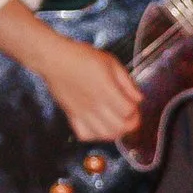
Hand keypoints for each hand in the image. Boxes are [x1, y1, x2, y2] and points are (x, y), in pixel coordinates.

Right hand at [32, 27, 143, 141]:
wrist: (55, 59)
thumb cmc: (81, 57)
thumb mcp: (111, 63)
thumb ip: (127, 82)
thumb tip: (138, 98)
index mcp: (107, 90)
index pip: (128, 111)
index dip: (135, 110)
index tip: (134, 105)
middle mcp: (95, 105)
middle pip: (119, 127)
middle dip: (129, 124)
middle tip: (129, 116)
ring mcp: (82, 113)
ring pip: (104, 135)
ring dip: (114, 132)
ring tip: (116, 122)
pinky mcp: (71, 115)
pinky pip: (84, 135)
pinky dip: (94, 135)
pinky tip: (97, 125)